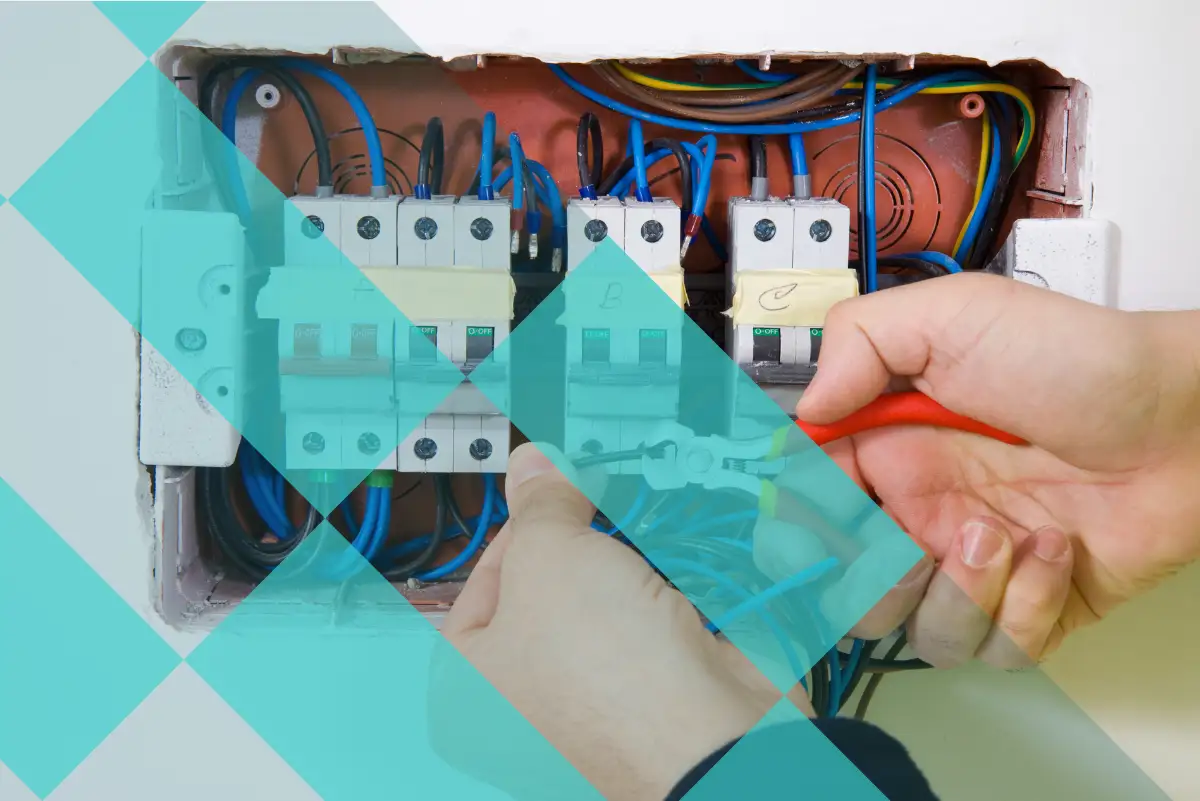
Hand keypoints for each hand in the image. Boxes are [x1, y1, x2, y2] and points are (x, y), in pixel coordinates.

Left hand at [441, 444, 811, 800]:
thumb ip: (541, 501)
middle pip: (551, 581)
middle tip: (599, 484)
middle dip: (582, 530)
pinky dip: (670, 575)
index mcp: (473, 682)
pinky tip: (679, 540)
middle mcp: (530, 695)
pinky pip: (657, 611)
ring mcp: (599, 693)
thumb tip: (536, 462)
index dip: (517, 523)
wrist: (714, 734)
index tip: (552, 482)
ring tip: (644, 506)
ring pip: (610, 592)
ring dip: (630, 550)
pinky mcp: (660, 682)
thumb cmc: (604, 667)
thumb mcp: (549, 554)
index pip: (482, 579)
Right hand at [795, 274, 1199, 667]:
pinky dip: (1025, 606)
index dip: (793, 530)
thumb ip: (858, 343)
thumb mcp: (953, 316)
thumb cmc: (1076, 358)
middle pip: (844, 593)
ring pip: (917, 633)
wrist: (1188, 414)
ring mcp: (973, 566)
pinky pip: (997, 648)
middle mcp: (919, 514)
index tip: (814, 522)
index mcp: (885, 451)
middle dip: (864, 584)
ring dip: (954, 592)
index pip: (804, 509)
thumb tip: (804, 410)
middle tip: (900, 547)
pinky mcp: (1031, 608)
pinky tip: (1054, 548)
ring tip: (1000, 534)